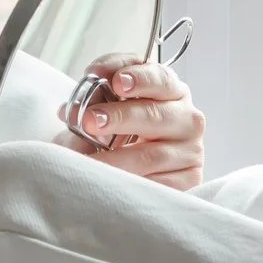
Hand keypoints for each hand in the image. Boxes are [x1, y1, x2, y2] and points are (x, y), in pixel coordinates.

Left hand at [55, 54, 205, 188]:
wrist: (136, 171)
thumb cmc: (121, 132)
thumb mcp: (107, 109)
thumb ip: (95, 101)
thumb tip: (72, 110)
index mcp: (170, 91)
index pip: (159, 78)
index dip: (139, 78)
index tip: (116, 82)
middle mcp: (186, 118)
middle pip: (155, 114)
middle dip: (120, 116)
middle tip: (90, 121)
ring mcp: (190, 150)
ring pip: (152, 154)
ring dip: (116, 158)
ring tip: (89, 160)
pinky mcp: (188, 180)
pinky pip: (157, 184)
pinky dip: (129, 184)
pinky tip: (109, 183)